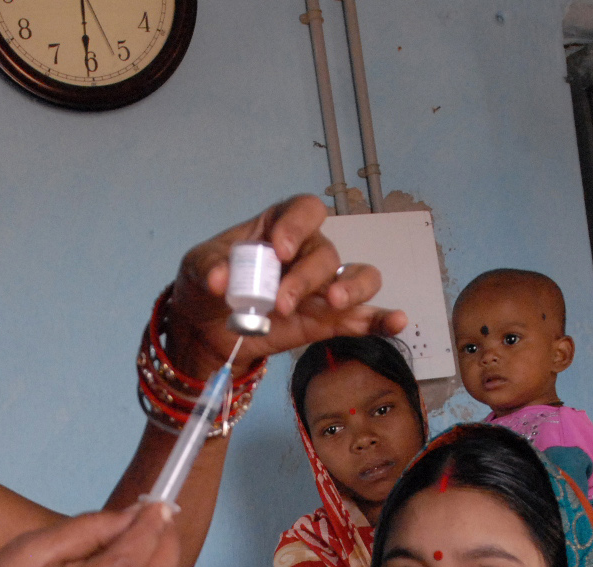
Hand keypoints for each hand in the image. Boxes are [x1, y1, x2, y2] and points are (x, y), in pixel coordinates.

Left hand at [168, 195, 407, 378]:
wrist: (207, 329)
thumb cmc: (208, 286)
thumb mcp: (196, 268)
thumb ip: (208, 268)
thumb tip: (219, 280)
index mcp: (279, 227)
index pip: (304, 211)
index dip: (297, 226)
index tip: (279, 250)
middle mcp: (307, 253)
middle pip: (326, 253)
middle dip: (307, 277)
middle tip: (282, 302)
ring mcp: (322, 288)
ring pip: (358, 277)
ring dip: (352, 289)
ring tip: (334, 304)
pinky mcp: (327, 320)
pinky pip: (362, 317)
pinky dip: (381, 319)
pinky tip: (395, 321)